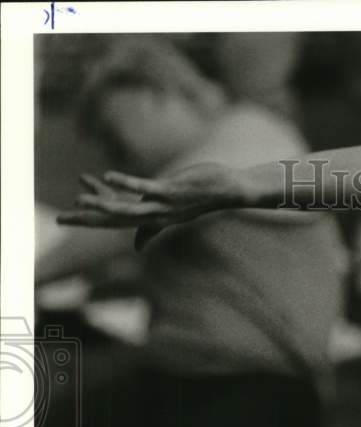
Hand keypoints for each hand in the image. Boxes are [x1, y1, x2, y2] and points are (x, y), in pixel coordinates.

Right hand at [57, 163, 243, 249]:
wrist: (229, 190)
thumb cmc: (199, 198)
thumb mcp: (171, 213)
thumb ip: (151, 227)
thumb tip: (138, 245)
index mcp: (152, 220)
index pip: (115, 223)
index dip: (90, 221)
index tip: (63, 218)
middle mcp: (156, 217)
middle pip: (116, 220)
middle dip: (87, 219)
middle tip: (59, 218)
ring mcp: (165, 206)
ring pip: (129, 210)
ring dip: (103, 204)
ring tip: (79, 198)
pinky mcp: (173, 191)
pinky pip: (147, 188)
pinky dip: (128, 184)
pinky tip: (108, 175)